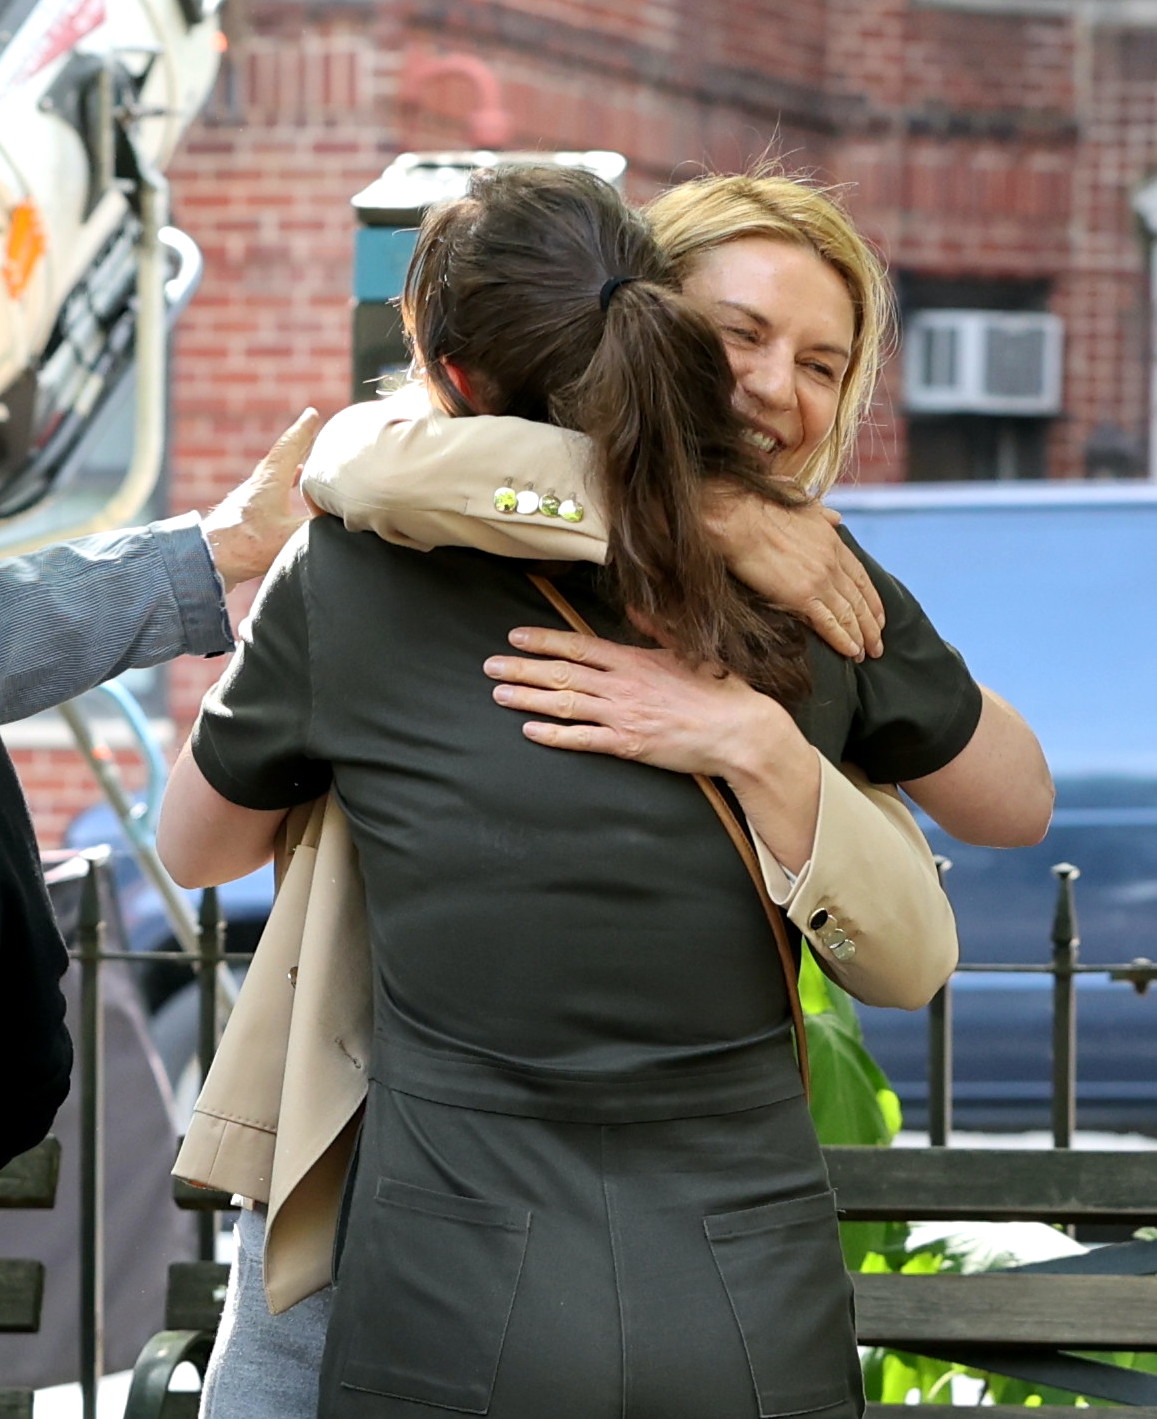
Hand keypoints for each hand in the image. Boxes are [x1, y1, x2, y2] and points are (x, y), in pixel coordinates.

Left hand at [201, 409, 320, 590]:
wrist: (209, 560)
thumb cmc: (248, 544)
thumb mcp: (292, 536)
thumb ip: (318, 526)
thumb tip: (341, 521)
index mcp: (270, 481)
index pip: (290, 447)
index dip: (303, 430)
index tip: (312, 414)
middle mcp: (258, 484)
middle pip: (282, 457)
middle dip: (299, 444)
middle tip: (310, 431)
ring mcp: (249, 500)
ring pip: (275, 476)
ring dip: (290, 468)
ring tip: (304, 468)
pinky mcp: (244, 516)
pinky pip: (269, 494)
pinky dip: (282, 490)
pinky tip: (287, 501)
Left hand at [482, 625, 790, 778]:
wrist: (739, 731)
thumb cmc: (718, 690)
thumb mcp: (687, 650)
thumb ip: (656, 628)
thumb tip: (634, 607)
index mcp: (633, 659)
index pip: (578, 645)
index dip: (543, 640)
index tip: (515, 636)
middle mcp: (621, 685)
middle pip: (561, 673)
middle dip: (522, 668)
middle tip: (489, 666)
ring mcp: (623, 715)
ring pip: (564, 704)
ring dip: (528, 699)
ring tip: (499, 694)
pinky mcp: (628, 745)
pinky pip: (583, 740)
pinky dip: (554, 736)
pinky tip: (530, 731)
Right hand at [702, 489, 884, 659]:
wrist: (740, 520)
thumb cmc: (762, 510)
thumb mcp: (802, 505)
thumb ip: (822, 514)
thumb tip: (836, 517)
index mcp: (833, 543)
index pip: (861, 577)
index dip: (873, 600)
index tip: (879, 617)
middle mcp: (832, 564)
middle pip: (859, 600)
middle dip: (872, 625)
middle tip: (878, 645)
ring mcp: (819, 581)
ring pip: (848, 615)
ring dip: (861, 637)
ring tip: (866, 654)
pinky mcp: (801, 596)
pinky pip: (828, 623)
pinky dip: (842, 639)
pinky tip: (851, 652)